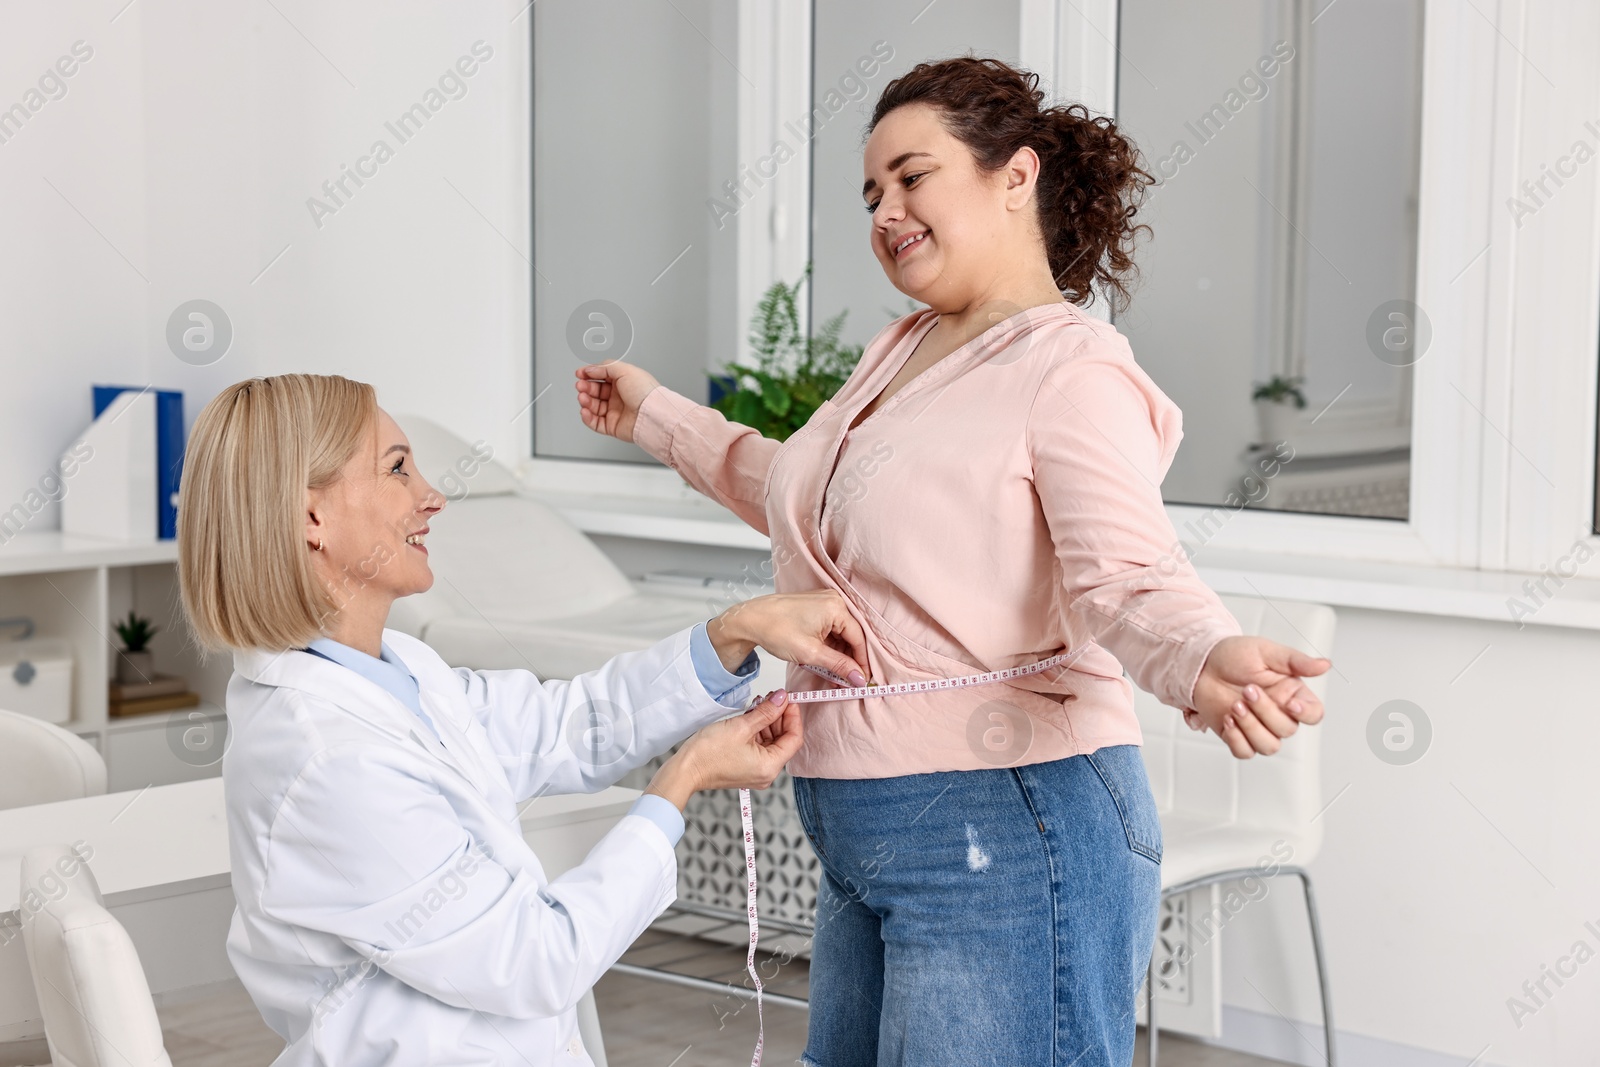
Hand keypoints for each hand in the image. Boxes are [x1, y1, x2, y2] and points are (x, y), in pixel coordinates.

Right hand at [574, 362, 661, 442]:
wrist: (651, 414)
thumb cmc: (645, 392)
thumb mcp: (625, 370)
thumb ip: (605, 367)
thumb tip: (590, 369)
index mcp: (623, 382)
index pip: (601, 376)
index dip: (589, 374)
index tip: (579, 374)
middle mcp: (619, 396)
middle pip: (595, 391)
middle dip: (586, 388)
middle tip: (580, 386)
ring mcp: (615, 411)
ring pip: (593, 407)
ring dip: (585, 402)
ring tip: (583, 398)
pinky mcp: (612, 426)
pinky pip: (595, 423)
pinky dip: (587, 417)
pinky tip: (584, 411)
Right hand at [645, 691, 801, 808]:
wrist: (685, 770)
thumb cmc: (707, 754)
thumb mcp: (741, 726)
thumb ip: (766, 712)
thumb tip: (782, 700)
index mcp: (769, 766)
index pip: (794, 738)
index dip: (793, 716)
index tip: (788, 699)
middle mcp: (766, 773)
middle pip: (784, 740)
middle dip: (780, 717)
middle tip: (773, 698)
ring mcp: (756, 771)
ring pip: (771, 742)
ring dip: (768, 722)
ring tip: (759, 705)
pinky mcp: (746, 767)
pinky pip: (760, 747)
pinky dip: (758, 731)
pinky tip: (752, 716)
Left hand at [710, 591, 870, 686]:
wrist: (750, 619)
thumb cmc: (775, 630)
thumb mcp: (810, 653)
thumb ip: (838, 666)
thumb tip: (859, 678)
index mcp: (836, 607)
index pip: (859, 638)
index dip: (862, 662)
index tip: (861, 681)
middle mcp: (834, 600)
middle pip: (851, 635)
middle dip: (849, 659)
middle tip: (846, 681)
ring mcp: (825, 601)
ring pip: (842, 633)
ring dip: (839, 654)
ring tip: (833, 674)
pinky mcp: (817, 606)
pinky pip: (832, 627)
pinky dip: (830, 644)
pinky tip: (826, 660)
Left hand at [1186, 635, 1330, 758]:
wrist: (1201, 664)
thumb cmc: (1233, 656)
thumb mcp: (1266, 651)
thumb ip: (1296, 661)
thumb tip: (1325, 665)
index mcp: (1291, 693)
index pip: (1313, 714)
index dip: (1306, 714)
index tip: (1290, 704)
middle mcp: (1277, 713)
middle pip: (1287, 730)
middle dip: (1266, 711)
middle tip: (1248, 690)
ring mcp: (1258, 727)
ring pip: (1269, 746)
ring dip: (1251, 727)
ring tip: (1235, 706)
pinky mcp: (1237, 735)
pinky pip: (1245, 752)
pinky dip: (1237, 739)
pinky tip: (1227, 719)